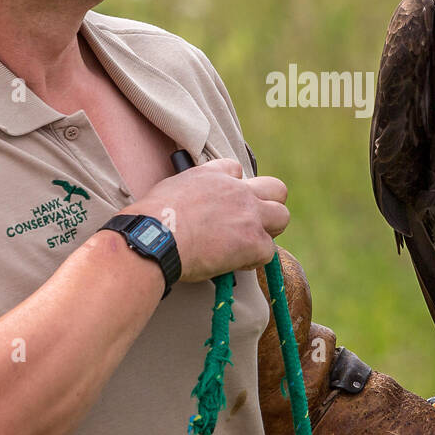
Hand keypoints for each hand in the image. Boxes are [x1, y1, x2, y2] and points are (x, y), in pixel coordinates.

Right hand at [122, 157, 288, 281]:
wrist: (155, 237)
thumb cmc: (152, 218)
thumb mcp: (171, 188)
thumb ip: (192, 190)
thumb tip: (190, 205)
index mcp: (214, 174)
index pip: (237, 170)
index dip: (234, 187)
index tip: (224, 204)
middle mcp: (238, 190)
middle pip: (276, 189)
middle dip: (267, 204)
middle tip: (249, 222)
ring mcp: (249, 215)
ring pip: (282, 216)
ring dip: (267, 231)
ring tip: (247, 245)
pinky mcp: (254, 241)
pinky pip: (269, 251)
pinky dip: (254, 259)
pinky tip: (235, 264)